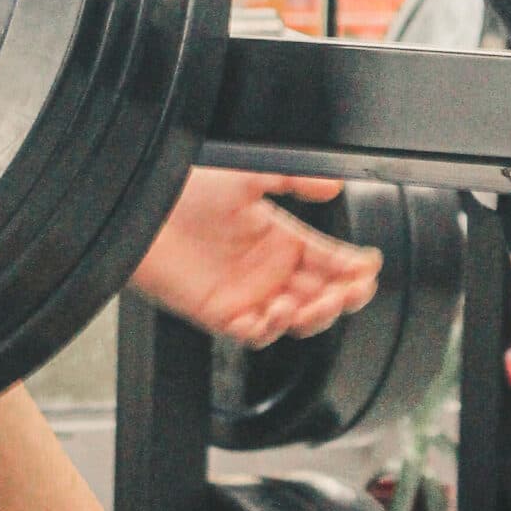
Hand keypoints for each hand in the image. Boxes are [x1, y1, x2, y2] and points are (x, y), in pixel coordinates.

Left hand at [129, 168, 380, 347]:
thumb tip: (334, 185)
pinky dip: (269, 329)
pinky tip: (275, 311)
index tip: (369, 268)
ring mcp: (247, 295)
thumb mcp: (248, 175)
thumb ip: (294, 180)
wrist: (141, 208)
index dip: (352, 267)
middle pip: (320, 295)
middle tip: (353, 291)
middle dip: (342, 296)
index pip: (329, 260)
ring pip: (295, 320)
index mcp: (281, 239)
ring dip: (312, 316)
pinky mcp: (220, 314)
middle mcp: (268, 270)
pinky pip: (254, 334)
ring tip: (313, 303)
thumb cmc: (185, 189)